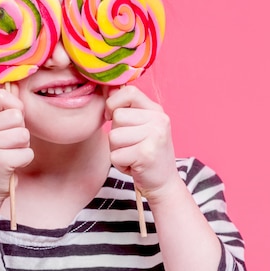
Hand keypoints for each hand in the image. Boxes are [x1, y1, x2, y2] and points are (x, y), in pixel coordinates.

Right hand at [0, 85, 33, 200]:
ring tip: (10, 152)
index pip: (1, 96)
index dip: (15, 105)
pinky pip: (27, 153)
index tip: (12, 119)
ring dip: (23, 146)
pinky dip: (24, 160)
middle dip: (20, 130)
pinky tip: (11, 164)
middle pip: (17, 116)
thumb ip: (4, 109)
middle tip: (9, 142)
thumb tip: (19, 85)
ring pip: (24, 135)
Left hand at [105, 86, 179, 200]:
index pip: (129, 92)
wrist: (163, 183)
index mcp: (157, 110)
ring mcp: (155, 136)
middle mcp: (159, 120)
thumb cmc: (145, 153)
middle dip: (116, 134)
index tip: (112, 116)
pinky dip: (119, 163)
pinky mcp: (146, 154)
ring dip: (117, 150)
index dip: (114, 103)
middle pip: (117, 116)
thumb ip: (125, 107)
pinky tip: (133, 165)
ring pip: (113, 136)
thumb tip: (106, 87)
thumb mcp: (139, 126)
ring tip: (132, 155)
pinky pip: (115, 155)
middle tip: (131, 146)